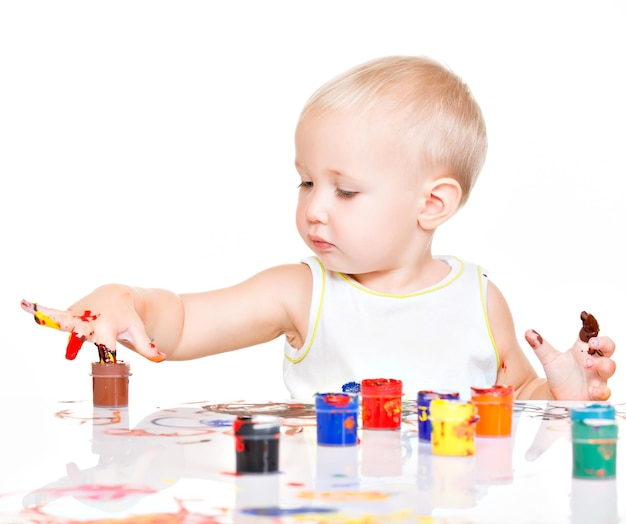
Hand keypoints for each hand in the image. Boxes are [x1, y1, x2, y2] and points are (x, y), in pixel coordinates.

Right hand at [21, 285, 165, 361]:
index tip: (107, 364)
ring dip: (52, 319)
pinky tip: (24, 305)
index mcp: (109, 327)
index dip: (107, 356)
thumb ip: (146, 346)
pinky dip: (39, 309)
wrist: (117, 296)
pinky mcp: (69, 313)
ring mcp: (79, 316)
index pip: (107, 346)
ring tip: (37, 317)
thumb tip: (162, 357)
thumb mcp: (137, 331)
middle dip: (78, 338)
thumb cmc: (128, 318)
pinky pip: (53, 312)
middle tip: (71, 349)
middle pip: (83, 332)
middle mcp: (92, 321)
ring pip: (65, 320)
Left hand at [525, 328, 615, 400]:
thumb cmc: (558, 374)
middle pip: (608, 347)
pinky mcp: (597, 393)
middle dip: (604, 343)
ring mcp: (598, 377)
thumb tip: (528, 332)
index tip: (585, 317)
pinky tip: (593, 389)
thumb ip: (540, 345)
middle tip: (593, 343)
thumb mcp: (548, 359)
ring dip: (601, 364)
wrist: (558, 395)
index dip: (591, 326)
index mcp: (583, 350)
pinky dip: (602, 390)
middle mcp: (594, 361)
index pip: (592, 335)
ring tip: (587, 364)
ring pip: (610, 367)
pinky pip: (605, 391)